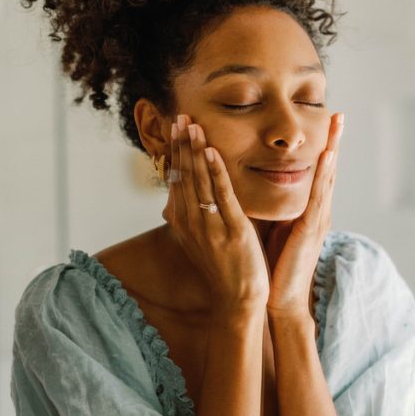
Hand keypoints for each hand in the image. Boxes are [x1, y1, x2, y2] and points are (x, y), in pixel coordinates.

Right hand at [161, 114, 270, 316]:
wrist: (237, 299)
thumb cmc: (223, 267)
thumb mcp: (201, 237)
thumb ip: (193, 212)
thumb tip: (184, 191)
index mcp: (183, 221)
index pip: (176, 178)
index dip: (176, 151)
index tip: (176, 127)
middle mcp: (191, 221)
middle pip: (184, 175)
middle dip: (182, 144)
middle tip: (181, 116)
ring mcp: (209, 225)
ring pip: (199, 180)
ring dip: (195, 151)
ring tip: (193, 125)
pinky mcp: (230, 230)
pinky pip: (221, 195)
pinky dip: (215, 171)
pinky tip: (212, 151)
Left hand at [265, 112, 344, 324]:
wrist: (280, 298)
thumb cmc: (275, 264)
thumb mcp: (275, 226)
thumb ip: (276, 206)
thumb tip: (260, 183)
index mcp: (308, 210)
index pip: (316, 172)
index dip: (323, 146)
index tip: (326, 120)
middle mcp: (317, 211)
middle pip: (328, 169)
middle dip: (334, 141)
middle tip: (339, 113)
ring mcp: (317, 220)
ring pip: (326, 178)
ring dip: (332, 149)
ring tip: (337, 125)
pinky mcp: (311, 230)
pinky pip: (318, 197)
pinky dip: (323, 175)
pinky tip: (327, 156)